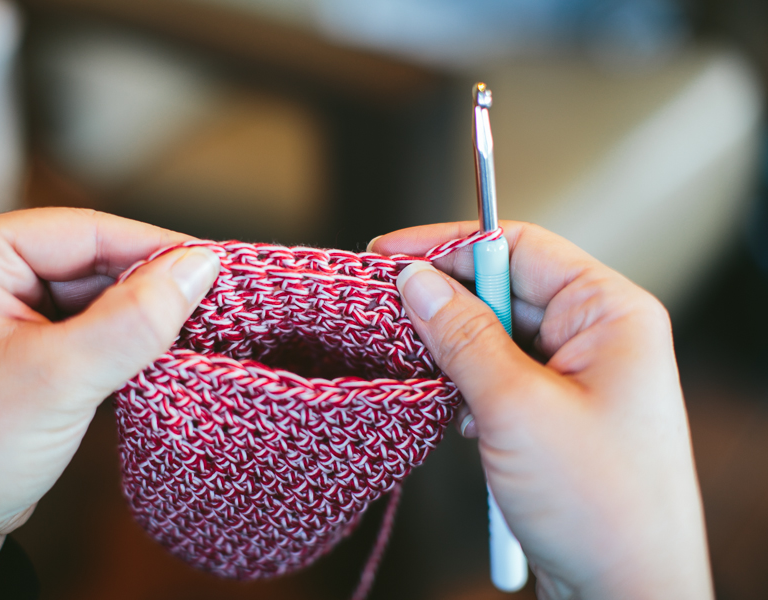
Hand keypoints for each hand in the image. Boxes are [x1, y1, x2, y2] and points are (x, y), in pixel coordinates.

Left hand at [0, 208, 218, 599]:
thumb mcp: (58, 379)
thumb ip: (133, 321)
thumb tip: (199, 269)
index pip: (82, 231)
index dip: (153, 248)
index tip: (214, 267)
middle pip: (94, 258)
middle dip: (150, 286)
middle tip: (212, 308)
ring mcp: (5, 302)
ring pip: (100, 290)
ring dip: (142, 314)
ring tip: (191, 333)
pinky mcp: (27, 336)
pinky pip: (93, 319)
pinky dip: (128, 336)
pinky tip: (159, 350)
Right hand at [370, 221, 711, 599]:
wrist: (626, 593)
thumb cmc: (599, 504)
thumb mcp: (516, 407)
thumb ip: (461, 334)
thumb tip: (415, 281)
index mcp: (610, 313)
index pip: (520, 247)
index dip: (450, 244)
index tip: (389, 253)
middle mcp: (599, 335)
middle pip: (505, 288)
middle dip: (446, 299)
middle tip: (385, 307)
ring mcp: (579, 375)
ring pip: (497, 333)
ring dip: (454, 347)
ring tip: (416, 364)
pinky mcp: (558, 411)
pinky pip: (501, 373)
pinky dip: (468, 384)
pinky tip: (455, 411)